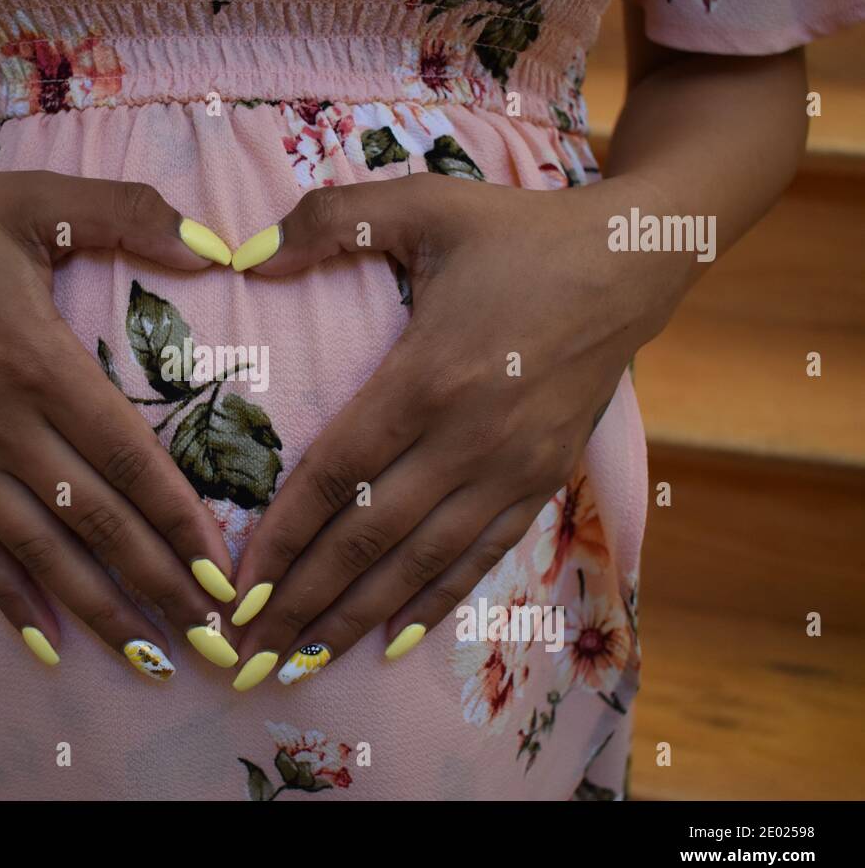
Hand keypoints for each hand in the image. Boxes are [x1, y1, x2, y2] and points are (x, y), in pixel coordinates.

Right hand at [0, 170, 243, 678]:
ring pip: (37, 550)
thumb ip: (127, 214)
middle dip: (157, 583)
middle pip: (92, 519)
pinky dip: (9, 599)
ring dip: (96, 609)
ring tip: (151, 657)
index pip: (126, 458)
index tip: (224, 572)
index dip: (178, 520)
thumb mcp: (35, 201)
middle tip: (212, 638)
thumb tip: (214, 247)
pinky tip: (47, 643)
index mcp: (36, 360)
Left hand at [227, 173, 685, 689]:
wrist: (632, 264)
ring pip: (418, 564)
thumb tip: (244, 255)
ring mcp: (510, 470)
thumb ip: (330, 220)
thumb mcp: (423, 203)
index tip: (235, 589)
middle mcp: (468, 439)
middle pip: (367, 539)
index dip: (281, 540)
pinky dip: (431, 604)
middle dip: (301, 602)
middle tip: (243, 655)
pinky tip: (388, 642)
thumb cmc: (517, 234)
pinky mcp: (541, 483)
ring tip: (298, 664)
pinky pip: (477, 559)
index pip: (336, 478)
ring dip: (354, 619)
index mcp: (427, 376)